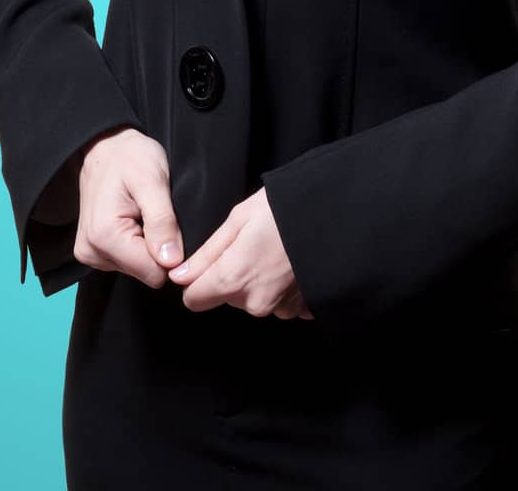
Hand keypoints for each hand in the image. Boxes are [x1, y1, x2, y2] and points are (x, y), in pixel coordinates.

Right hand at [73, 126, 186, 288]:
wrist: (105, 146)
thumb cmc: (130, 156)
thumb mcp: (153, 181)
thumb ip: (162, 222)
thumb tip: (171, 262)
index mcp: (104, 236)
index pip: (152, 273)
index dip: (170, 252)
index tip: (170, 224)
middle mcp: (91, 252)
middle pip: (144, 273)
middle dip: (157, 247)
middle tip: (156, 213)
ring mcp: (90, 253)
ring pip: (137, 268)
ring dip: (147, 243)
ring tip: (143, 212)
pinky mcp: (93, 251)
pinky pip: (127, 261)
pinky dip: (137, 242)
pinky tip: (134, 218)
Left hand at [168, 186, 313, 319]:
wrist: (337, 214)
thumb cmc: (285, 208)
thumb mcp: (239, 218)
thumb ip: (207, 253)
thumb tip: (179, 276)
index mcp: (233, 279)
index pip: (194, 300)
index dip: (198, 280)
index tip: (213, 260)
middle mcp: (255, 302)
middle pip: (226, 297)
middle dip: (232, 275)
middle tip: (253, 243)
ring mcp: (281, 308)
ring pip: (253, 299)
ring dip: (259, 281)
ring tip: (276, 250)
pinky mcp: (302, 308)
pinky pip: (280, 301)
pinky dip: (281, 286)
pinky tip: (291, 263)